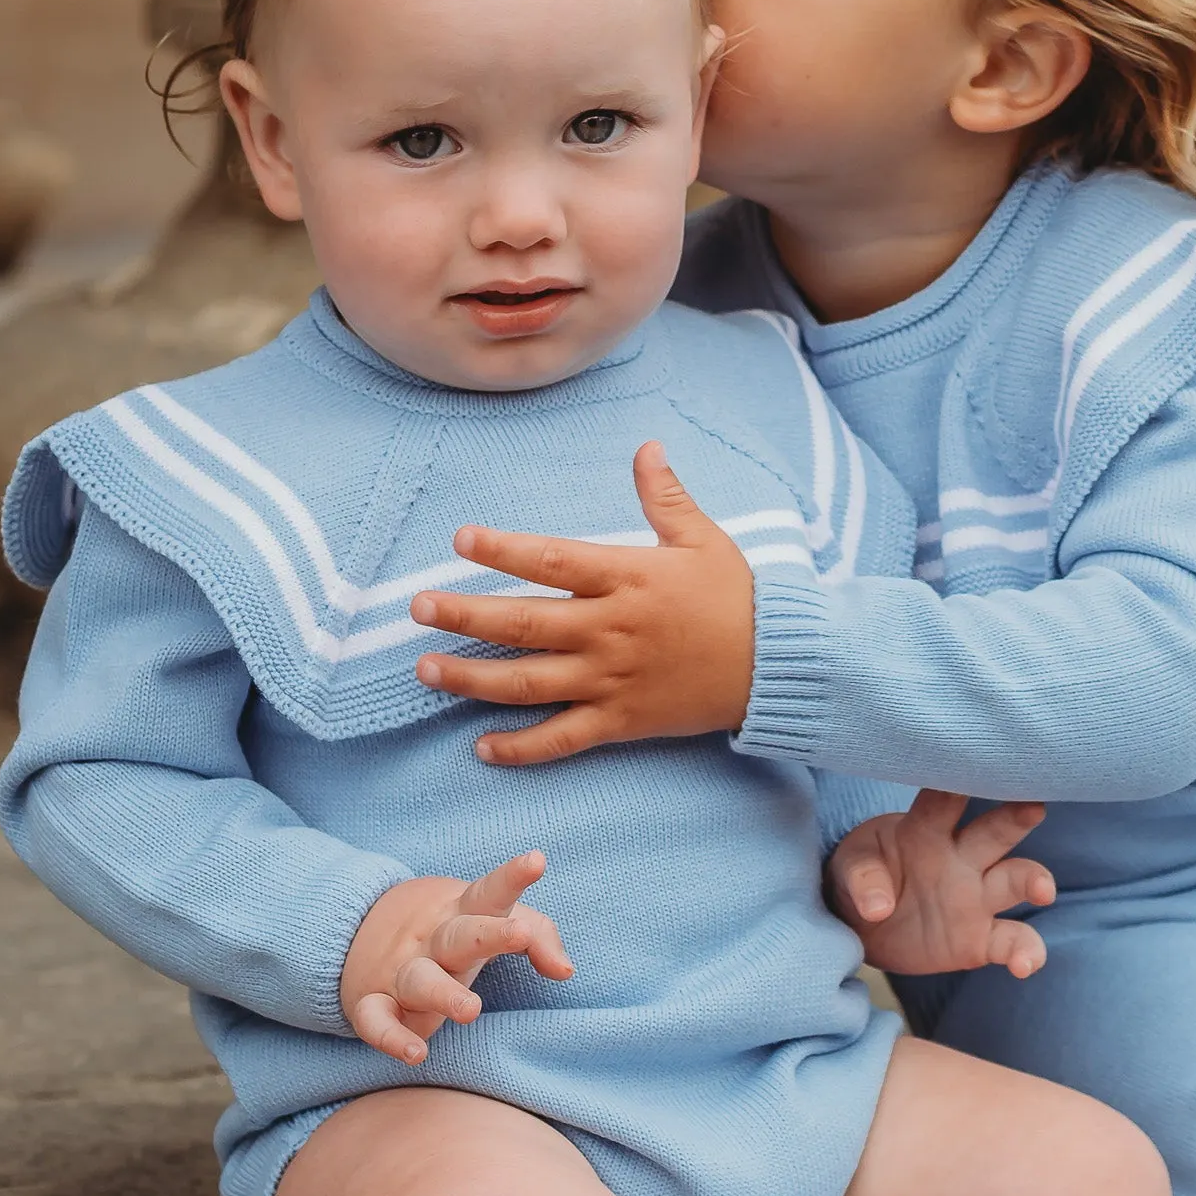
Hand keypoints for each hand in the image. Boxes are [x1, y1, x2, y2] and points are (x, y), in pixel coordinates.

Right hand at [340, 850, 572, 1062]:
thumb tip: (567, 971)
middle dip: (489, 934)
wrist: (357, 929)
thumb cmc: (453, 929)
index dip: (513, 876)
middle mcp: (434, 940)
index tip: (537, 860)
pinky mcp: (376, 1004)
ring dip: (443, 994)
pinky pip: (376, 1020)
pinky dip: (391, 1037)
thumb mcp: (495, 921)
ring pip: (420, 979)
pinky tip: (415, 1055)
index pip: (491, 891)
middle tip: (518, 934)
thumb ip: (538, 938)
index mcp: (464, 913)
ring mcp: (403, 970)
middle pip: (460, 934)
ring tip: (471, 1010)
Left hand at [409, 441, 754, 765]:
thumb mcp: (704, 539)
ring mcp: (612, 680)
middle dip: (465, 616)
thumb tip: (646, 448)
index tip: (461, 540)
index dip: (504, 550)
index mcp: (628, 578)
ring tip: (426, 670)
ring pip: (528, 683)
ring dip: (472, 679)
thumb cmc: (738, 597)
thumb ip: (664, 497)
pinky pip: (561, 739)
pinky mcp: (621, 722)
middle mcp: (611, 630)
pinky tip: (482, 746)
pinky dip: (520, 747)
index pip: (553, 561)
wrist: (776, 666)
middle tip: (418, 609)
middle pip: (523, 624)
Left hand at [827, 791, 1054, 978]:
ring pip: (1016, 879)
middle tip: (1033, 807)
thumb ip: (861, 877)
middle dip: (1015, 819)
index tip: (971, 773)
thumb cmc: (861, 876)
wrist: (863, 925)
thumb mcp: (848, 867)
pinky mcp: (980, 938)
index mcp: (925, 829)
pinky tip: (1025, 964)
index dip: (955, 787)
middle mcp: (960, 856)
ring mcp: (976, 896)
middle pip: (994, 832)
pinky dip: (1025, 952)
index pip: (942, 803)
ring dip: (1033, 881)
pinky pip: (1012, 941)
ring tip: (1042, 890)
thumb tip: (877, 906)